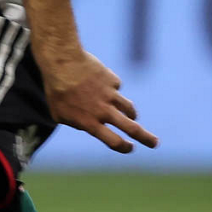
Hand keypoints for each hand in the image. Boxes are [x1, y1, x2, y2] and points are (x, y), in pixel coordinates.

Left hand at [42, 51, 157, 154]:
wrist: (62, 63)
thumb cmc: (56, 91)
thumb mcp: (60, 114)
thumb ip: (77, 123)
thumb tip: (90, 126)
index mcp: (90, 123)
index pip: (114, 141)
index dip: (124, 148)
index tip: (129, 148)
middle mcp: (103, 111)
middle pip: (132, 128)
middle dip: (146, 138)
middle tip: (155, 143)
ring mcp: (110, 95)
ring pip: (129, 108)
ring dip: (132, 114)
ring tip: (132, 116)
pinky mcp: (112, 81)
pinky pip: (115, 88)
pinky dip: (111, 89)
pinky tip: (99, 83)